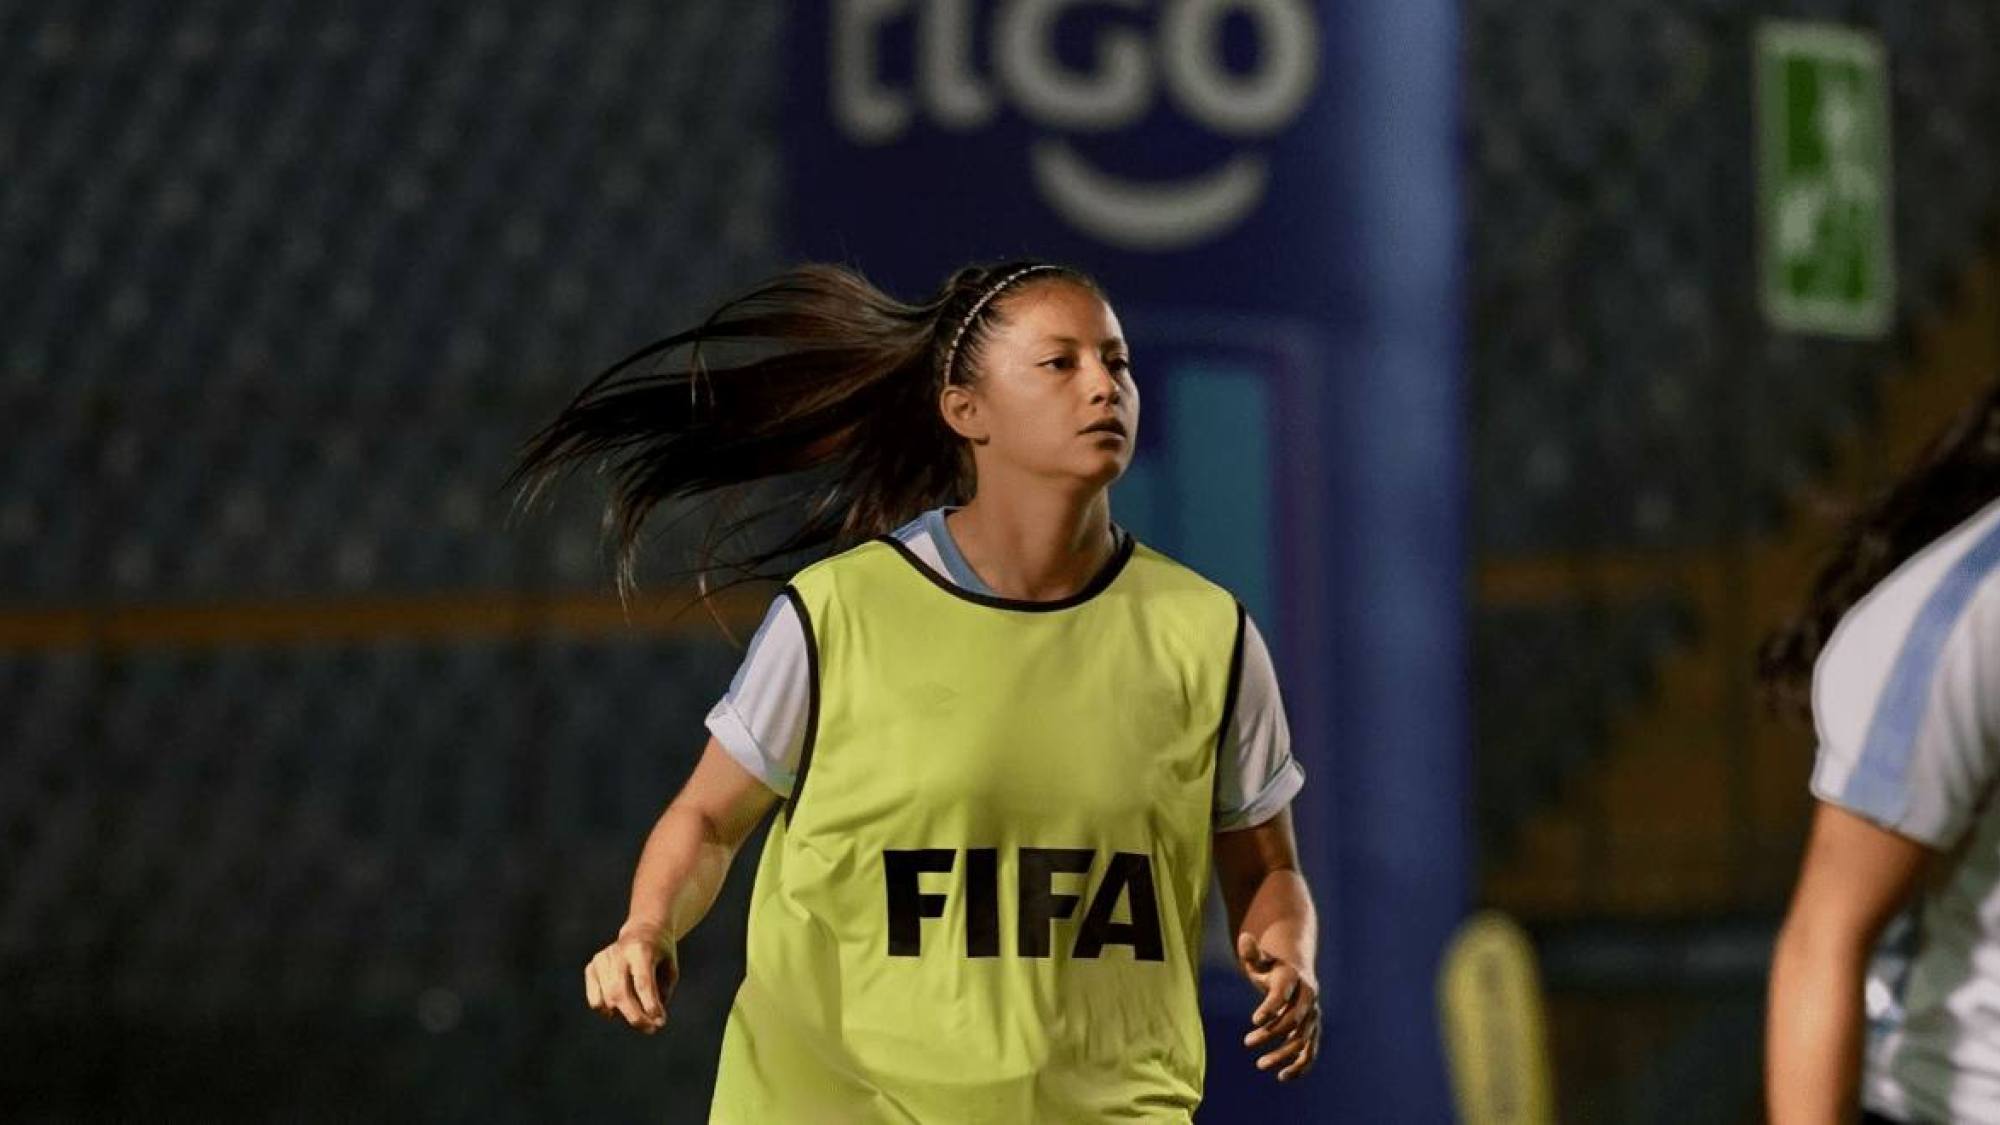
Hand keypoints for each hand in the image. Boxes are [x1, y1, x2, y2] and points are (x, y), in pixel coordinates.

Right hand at [585, 921, 677, 1033]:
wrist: (643, 930)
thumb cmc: (661, 953)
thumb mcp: (670, 968)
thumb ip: (662, 992)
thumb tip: (651, 1019)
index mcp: (641, 949)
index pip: (642, 982)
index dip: (650, 1005)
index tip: (660, 1022)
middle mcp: (618, 953)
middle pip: (620, 993)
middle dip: (636, 1017)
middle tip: (651, 1029)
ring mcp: (602, 959)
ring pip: (607, 1000)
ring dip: (625, 1015)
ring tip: (640, 1014)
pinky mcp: (592, 967)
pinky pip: (595, 1000)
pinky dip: (607, 1010)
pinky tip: (619, 1008)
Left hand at [1237, 931, 1320, 1081]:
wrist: (1296, 972)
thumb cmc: (1271, 967)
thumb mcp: (1260, 959)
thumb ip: (1252, 953)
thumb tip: (1244, 938)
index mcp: (1293, 978)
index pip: (1282, 994)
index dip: (1270, 1007)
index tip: (1254, 1020)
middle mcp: (1307, 998)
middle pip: (1292, 1020)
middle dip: (1271, 1033)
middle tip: (1247, 1042)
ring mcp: (1312, 1016)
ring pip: (1303, 1039)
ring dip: (1283, 1054)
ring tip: (1261, 1064)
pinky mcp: (1312, 1031)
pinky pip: (1311, 1051)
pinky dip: (1300, 1066)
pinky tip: (1283, 1077)